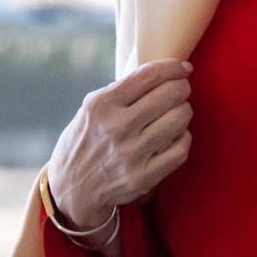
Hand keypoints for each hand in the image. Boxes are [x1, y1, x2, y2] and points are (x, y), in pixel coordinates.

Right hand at [47, 59, 194, 230]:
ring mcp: (131, 154)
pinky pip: (181, 148)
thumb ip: (123, 90)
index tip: (184, 68)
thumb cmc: (88, 139)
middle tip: (180, 90)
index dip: (173, 67)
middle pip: (171, 94)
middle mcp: (116, 128)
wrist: (72, 188)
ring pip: (180, 119)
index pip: (149, 75)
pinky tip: (175, 135)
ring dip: (183, 112)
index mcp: (101, 105)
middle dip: (182, 87)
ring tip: (176, 113)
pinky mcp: (143, 177)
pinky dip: (183, 138)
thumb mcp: (92, 109)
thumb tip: (167, 71)